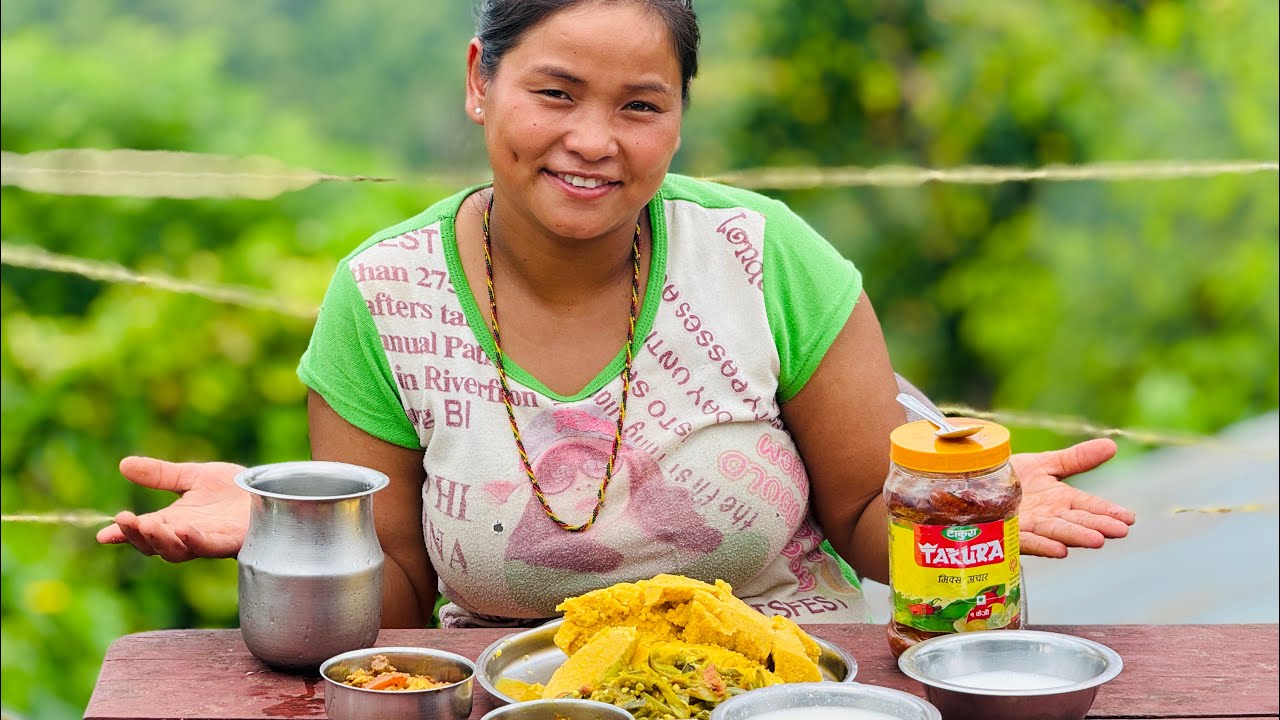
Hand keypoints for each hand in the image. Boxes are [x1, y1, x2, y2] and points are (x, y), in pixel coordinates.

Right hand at [96, 457, 249, 561]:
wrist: (270, 489)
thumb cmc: (234, 488)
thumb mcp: (194, 476)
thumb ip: (161, 475)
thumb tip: (124, 465)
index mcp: (175, 521)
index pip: (144, 531)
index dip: (125, 534)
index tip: (105, 534)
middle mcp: (189, 535)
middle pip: (156, 545)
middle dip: (138, 536)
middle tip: (124, 521)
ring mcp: (210, 541)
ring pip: (179, 551)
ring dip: (163, 540)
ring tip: (149, 525)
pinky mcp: (233, 542)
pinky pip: (211, 546)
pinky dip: (195, 540)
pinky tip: (184, 529)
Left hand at [1011, 438, 1135, 557]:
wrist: (974, 483)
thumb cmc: (1012, 477)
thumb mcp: (1046, 464)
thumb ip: (1077, 459)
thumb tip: (1112, 445)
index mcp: (1060, 500)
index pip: (1088, 506)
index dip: (1107, 512)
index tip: (1129, 518)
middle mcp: (1048, 516)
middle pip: (1076, 521)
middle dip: (1097, 525)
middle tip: (1120, 531)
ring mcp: (1028, 526)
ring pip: (1055, 531)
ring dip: (1075, 536)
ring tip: (1096, 540)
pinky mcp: (1007, 533)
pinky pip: (1026, 540)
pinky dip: (1042, 545)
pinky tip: (1059, 550)